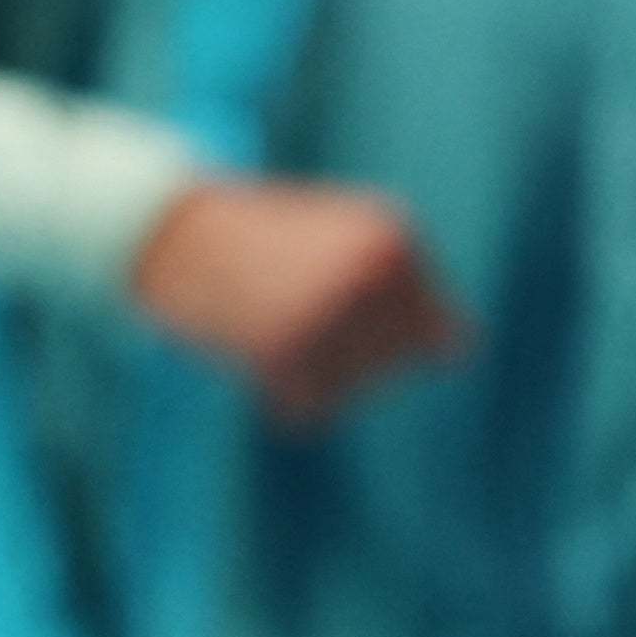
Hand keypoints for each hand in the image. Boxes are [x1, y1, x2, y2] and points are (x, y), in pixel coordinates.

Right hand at [127, 178, 465, 426]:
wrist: (172, 228)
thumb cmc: (267, 238)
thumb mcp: (350, 238)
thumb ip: (407, 289)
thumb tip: (462, 352)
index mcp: (393, 238)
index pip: (442, 338)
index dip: (391, 339)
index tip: (343, 307)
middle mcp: (371, 268)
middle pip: (397, 368)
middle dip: (356, 358)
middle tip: (301, 314)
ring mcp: (328, 305)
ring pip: (355, 390)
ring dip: (319, 377)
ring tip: (276, 325)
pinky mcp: (281, 342)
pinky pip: (308, 408)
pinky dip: (286, 398)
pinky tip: (261, 358)